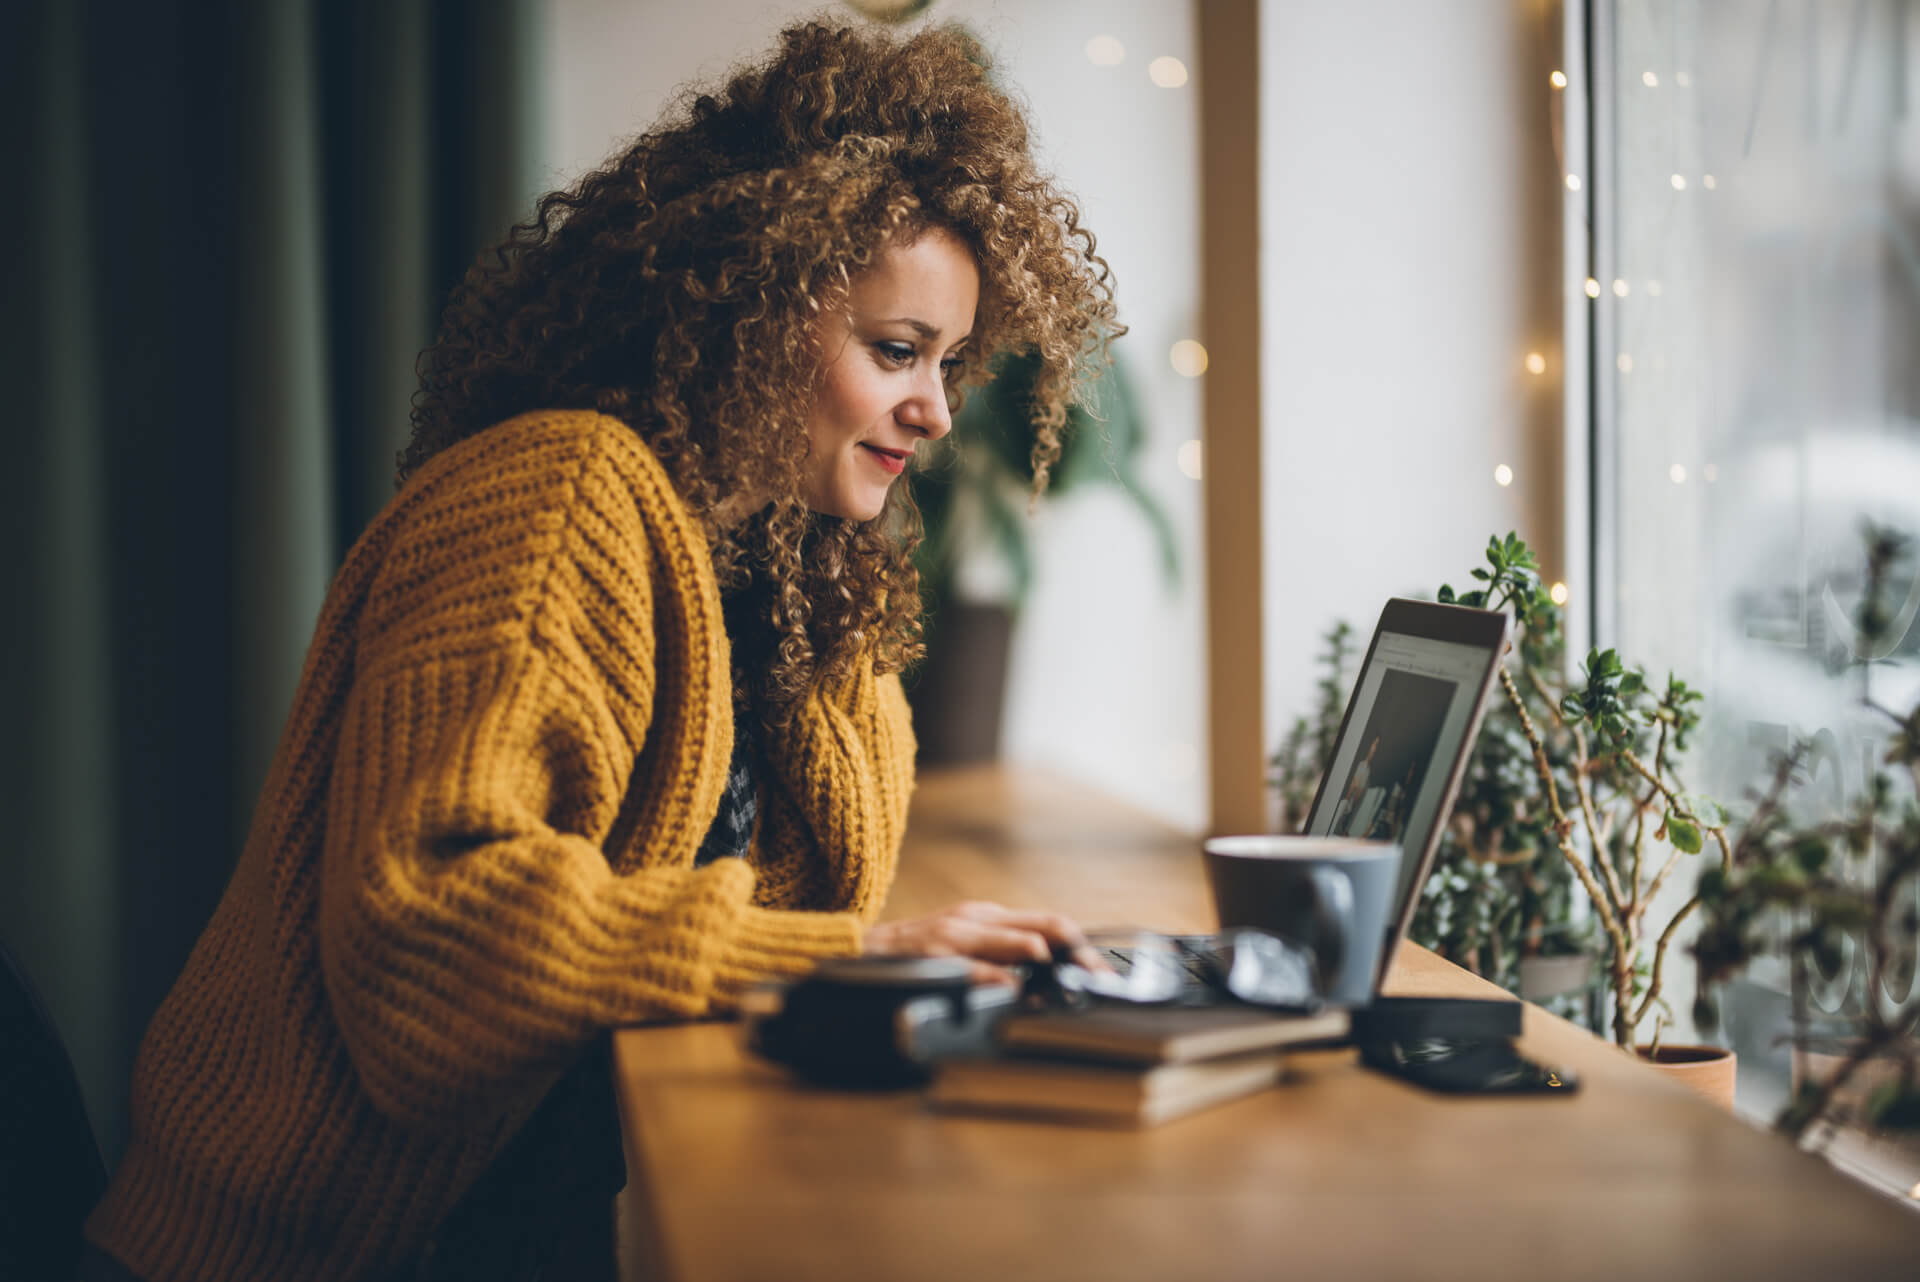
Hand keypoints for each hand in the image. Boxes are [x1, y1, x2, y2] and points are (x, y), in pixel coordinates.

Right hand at [863, 900, 1109, 985]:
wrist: (854, 953)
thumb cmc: (913, 955)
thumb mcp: (961, 945)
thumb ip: (999, 954)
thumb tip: (1045, 979)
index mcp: (987, 918)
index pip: (1050, 924)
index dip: (1083, 947)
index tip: (1107, 974)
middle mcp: (978, 920)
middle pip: (1048, 927)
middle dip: (1081, 954)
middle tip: (1103, 980)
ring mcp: (956, 936)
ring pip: (1019, 939)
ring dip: (1053, 961)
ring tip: (1076, 981)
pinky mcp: (935, 957)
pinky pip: (976, 967)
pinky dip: (1002, 980)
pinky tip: (1018, 993)